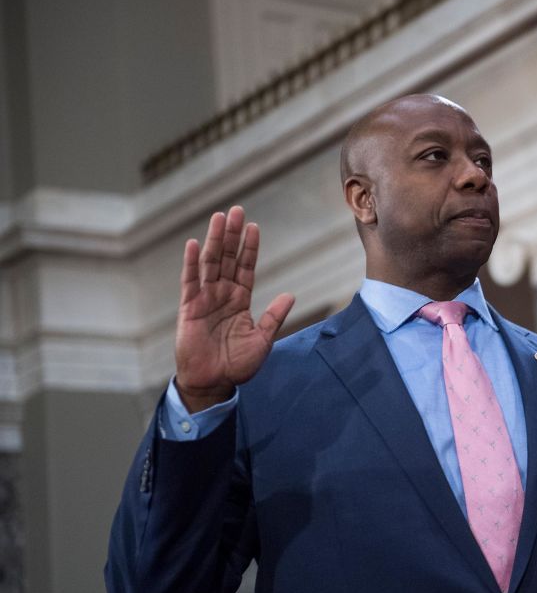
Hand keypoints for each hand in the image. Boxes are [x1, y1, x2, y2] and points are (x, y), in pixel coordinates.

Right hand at [174, 206, 293, 411]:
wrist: (213, 382)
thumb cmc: (237, 364)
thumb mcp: (263, 339)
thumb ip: (274, 316)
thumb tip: (290, 295)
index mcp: (240, 300)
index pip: (246, 268)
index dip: (249, 248)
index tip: (253, 227)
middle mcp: (222, 295)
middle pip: (228, 259)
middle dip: (232, 235)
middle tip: (237, 210)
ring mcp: (205, 299)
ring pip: (210, 263)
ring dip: (215, 241)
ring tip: (219, 218)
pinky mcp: (189, 308)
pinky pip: (190, 281)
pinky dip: (192, 263)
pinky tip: (195, 244)